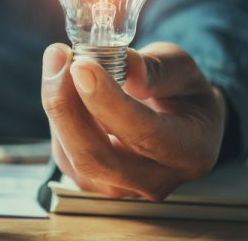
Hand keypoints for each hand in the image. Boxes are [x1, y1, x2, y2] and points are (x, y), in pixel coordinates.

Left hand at [41, 42, 225, 200]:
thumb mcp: (182, 68)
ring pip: (71, 156)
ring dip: (58, 105)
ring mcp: (121, 189)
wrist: (178, 123)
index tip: (81, 65)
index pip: (143, 133)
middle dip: (67, 106)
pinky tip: (63, 86)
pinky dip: (58, 116)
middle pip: (96, 158)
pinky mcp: (91, 184)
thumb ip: (157, 68)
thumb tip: (126, 67)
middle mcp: (155, 182)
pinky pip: (63, 153)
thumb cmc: (182, 93)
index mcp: (190, 152)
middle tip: (57, 58)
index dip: (106, 100)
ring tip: (60, 61)